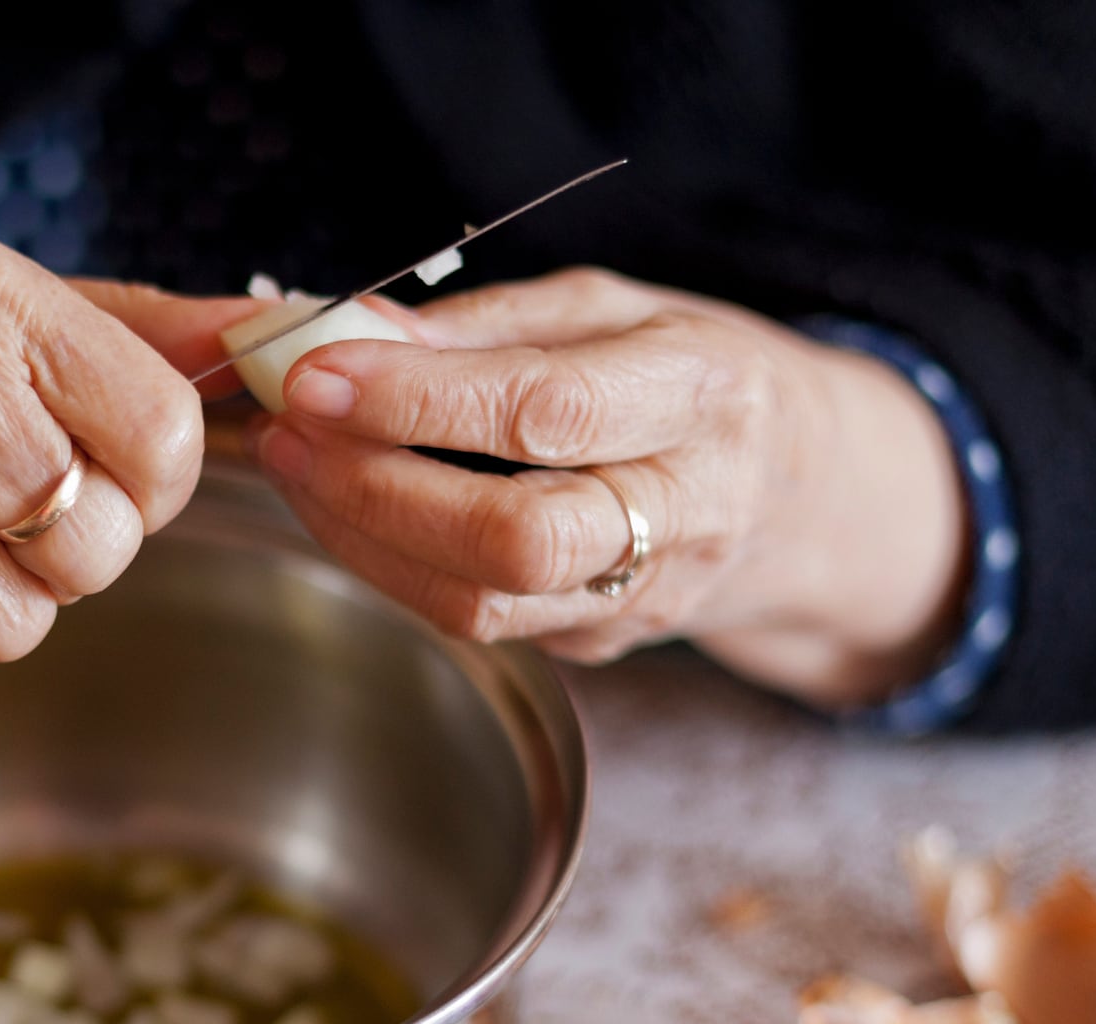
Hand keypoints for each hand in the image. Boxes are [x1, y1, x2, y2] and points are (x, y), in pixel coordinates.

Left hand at [248, 267, 970, 706]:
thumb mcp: (615, 308)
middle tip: (290, 428)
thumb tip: (351, 328)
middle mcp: (685, 506)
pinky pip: (474, 620)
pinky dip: (389, 564)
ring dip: (363, 534)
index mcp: (701, 392)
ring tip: (294, 463)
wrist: (805, 493)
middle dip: (378, 485)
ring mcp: (644, 594)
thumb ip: (486, 323)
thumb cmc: (692, 379)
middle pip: (515, 534)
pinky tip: (343, 507)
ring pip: (483, 601)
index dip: (417, 398)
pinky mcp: (599, 641)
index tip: (315, 373)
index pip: (545, 410)